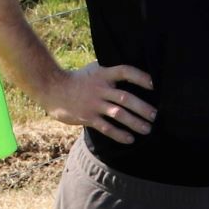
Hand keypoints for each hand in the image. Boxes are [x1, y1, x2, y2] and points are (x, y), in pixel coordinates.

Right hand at [36, 62, 156, 143]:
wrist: (53, 89)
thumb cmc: (77, 80)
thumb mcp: (93, 70)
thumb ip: (110, 71)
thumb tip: (131, 73)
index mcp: (103, 74)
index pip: (125, 72)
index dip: (140, 77)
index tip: (153, 84)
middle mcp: (99, 88)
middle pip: (125, 97)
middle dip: (142, 108)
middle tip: (155, 115)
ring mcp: (93, 104)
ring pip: (118, 114)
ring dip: (134, 122)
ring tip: (147, 129)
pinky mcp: (87, 117)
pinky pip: (106, 127)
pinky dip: (119, 134)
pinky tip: (130, 139)